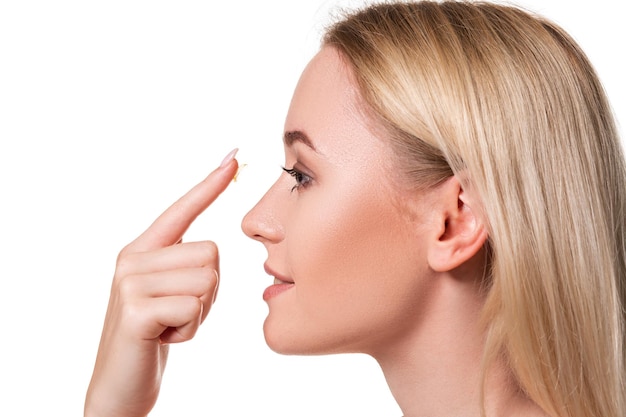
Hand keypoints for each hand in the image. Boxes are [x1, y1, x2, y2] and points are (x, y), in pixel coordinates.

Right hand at [85, 150, 237, 416]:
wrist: (120, 383)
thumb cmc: (155, 335)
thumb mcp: (169, 292)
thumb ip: (184, 265)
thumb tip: (213, 246)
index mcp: (142, 249)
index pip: (182, 209)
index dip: (209, 184)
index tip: (234, 156)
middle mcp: (133, 258)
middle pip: (212, 253)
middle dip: (209, 292)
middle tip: (179, 313)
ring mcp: (131, 283)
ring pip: (208, 280)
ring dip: (200, 312)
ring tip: (170, 324)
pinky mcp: (136, 310)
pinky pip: (194, 307)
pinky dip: (190, 329)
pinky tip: (164, 338)